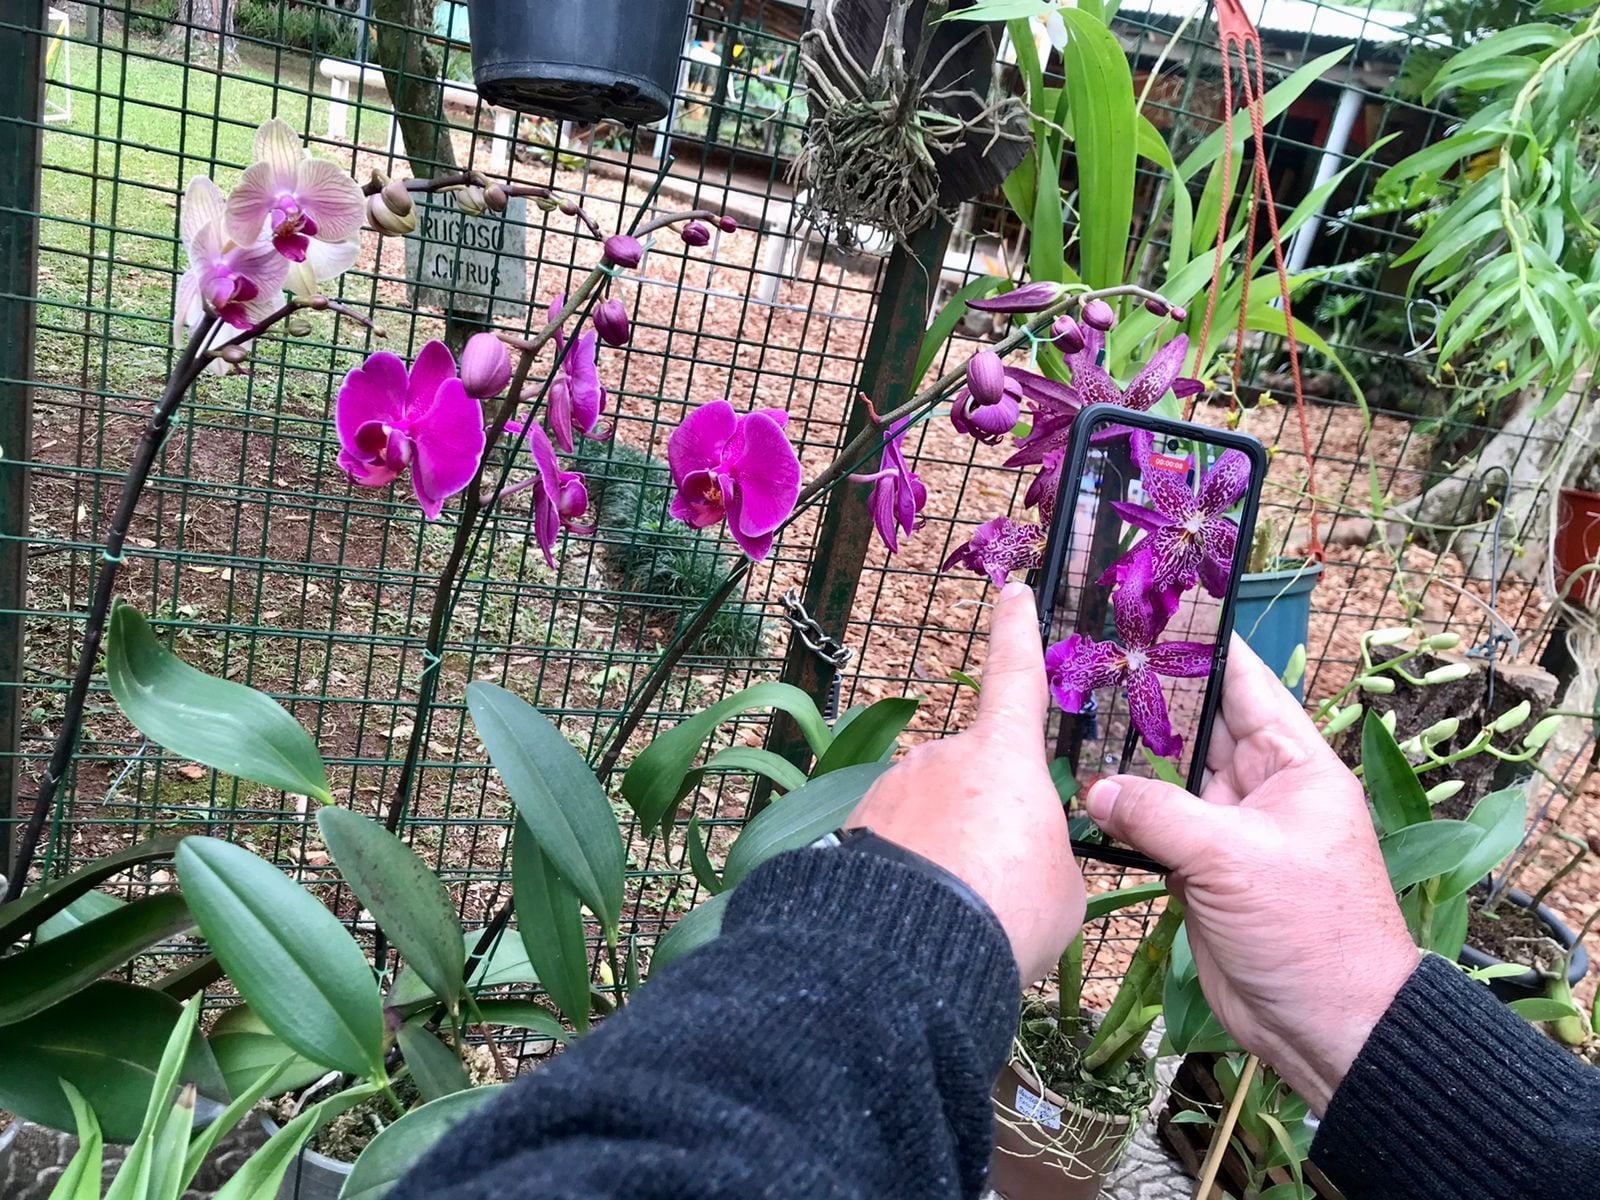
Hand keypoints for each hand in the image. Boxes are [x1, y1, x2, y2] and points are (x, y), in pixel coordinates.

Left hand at [847, 581, 1083, 982]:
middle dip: (985, 826)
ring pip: (930, 819)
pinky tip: (913, 922)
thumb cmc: (1009, 912)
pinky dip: (907, 879)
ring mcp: (890, 791)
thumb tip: (1018, 853)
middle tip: (999, 890)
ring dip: (944, 856)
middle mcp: (940, 758)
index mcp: (1003, 756)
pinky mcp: (849, 830)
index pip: (1015, 675)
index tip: (1012, 592)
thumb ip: (1044, 854)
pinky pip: (892, 849)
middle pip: (974, 780)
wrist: (908, 957)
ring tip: (956, 919)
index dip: (1018, 633)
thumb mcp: (1061, 886)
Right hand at [1085, 636, 1418, 1113]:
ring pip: (1169, 778)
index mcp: (1295, 766)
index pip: (1246, 684)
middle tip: (1090, 658)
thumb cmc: (1311, 932)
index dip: (1205, 643)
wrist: (1327, 1026)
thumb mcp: (1233, 859)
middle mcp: (1261, 790)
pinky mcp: (1202, 873)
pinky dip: (1122, 812)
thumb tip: (1095, 788)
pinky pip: (1155, 828)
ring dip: (1128, 757)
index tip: (1157, 605)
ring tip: (1072, 715)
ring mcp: (1229, 832)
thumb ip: (1158, 813)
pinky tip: (1080, 790)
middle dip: (1150, 696)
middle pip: (1198, 726)